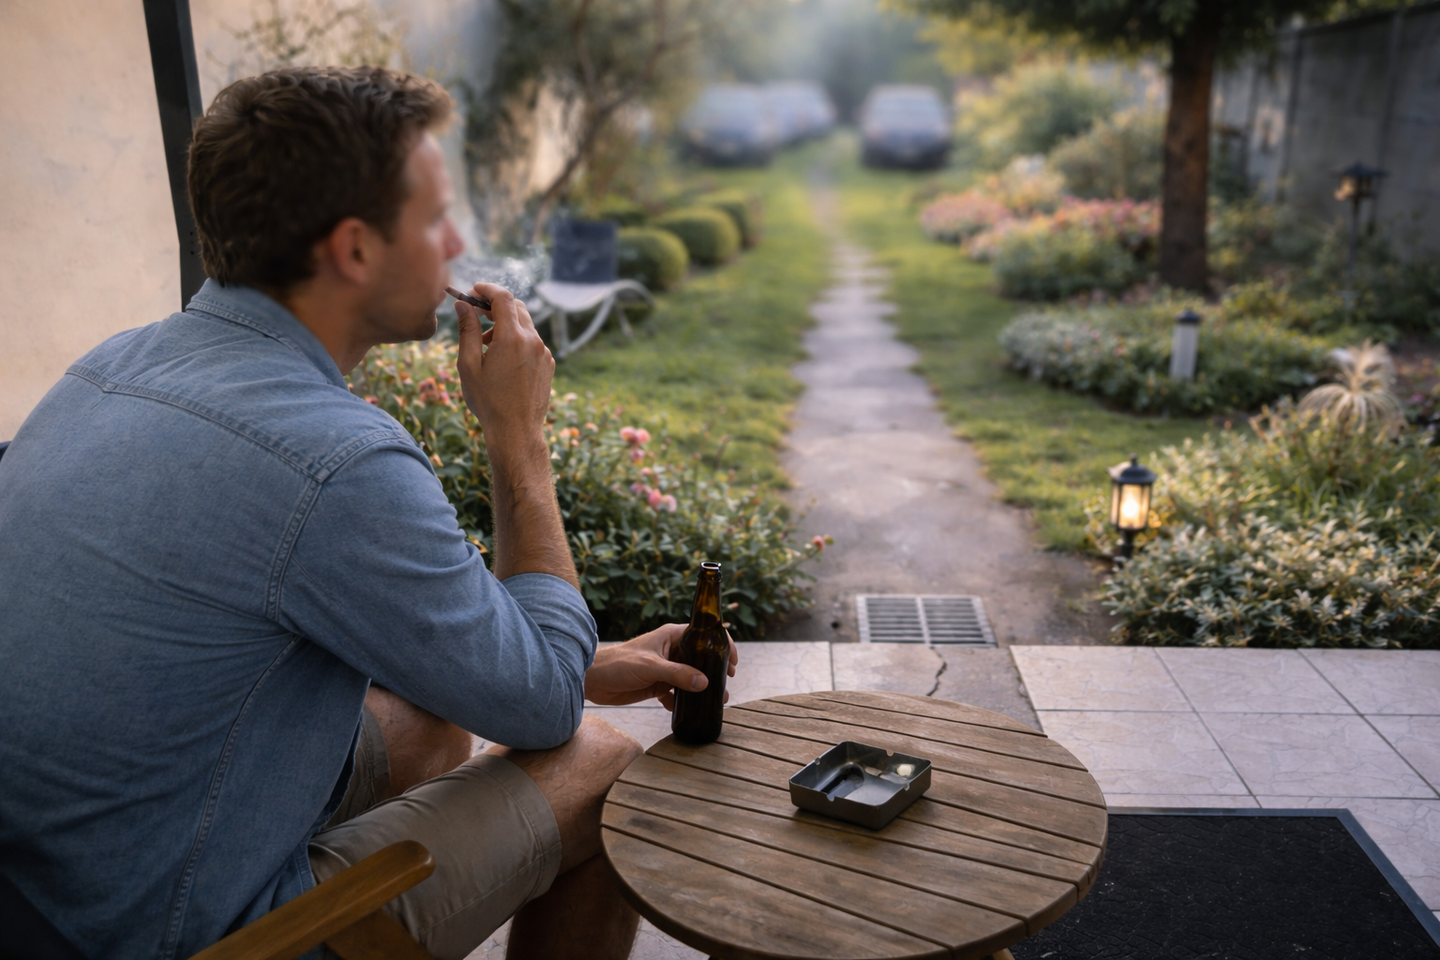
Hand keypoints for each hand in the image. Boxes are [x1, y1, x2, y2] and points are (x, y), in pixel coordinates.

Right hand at [454, 283, 551, 454]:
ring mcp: (544, 352)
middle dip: (495, 305)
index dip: (486, 289)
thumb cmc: (488, 401)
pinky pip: (532, 341)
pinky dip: (517, 339)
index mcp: (512, 338)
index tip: (472, 291)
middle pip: (516, 307)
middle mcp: (533, 341)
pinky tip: (501, 358)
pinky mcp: (548, 363)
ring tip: (485, 344)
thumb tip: (462, 305)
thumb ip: (467, 331)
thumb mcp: (469, 365)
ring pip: (525, 324)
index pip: (503, 297)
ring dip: (505, 324)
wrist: (516, 432)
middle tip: (476, 313)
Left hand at [585, 623, 739, 710]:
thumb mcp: (651, 668)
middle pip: (700, 658)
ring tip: (716, 700)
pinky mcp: (657, 685)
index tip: (732, 662)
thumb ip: (677, 675)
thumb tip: (704, 683)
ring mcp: (665, 668)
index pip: (704, 634)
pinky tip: (689, 711)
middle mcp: (671, 650)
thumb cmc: (618, 664)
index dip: (721, 644)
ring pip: (690, 677)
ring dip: (702, 688)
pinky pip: (676, 693)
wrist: (593, 680)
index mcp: (672, 635)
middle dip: (714, 671)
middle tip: (727, 684)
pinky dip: (683, 702)